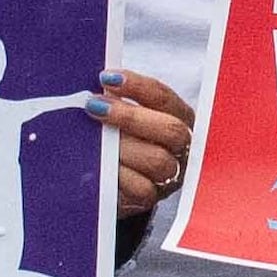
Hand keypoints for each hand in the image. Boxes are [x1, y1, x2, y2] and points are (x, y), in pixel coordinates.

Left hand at [89, 69, 191, 216]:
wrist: (111, 182)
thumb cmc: (119, 138)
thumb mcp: (123, 116)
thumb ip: (116, 100)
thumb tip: (97, 86)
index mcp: (179, 117)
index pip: (163, 97)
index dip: (136, 86)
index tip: (107, 78)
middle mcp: (182, 146)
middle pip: (170, 130)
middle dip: (130, 116)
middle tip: (94, 106)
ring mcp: (171, 175)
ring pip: (158, 160)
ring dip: (123, 147)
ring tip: (94, 139)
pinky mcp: (153, 198)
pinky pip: (142, 188)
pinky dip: (121, 176)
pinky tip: (102, 166)